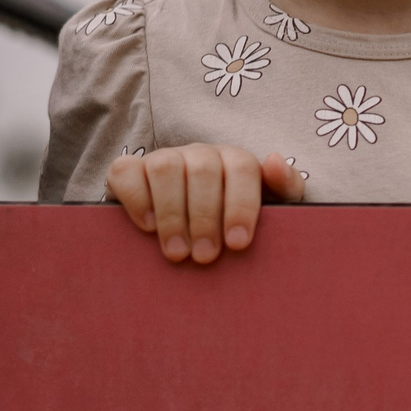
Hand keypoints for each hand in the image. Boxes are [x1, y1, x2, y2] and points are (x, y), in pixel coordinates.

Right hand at [108, 145, 306, 264]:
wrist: (188, 235)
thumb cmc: (233, 224)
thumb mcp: (270, 210)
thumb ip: (285, 188)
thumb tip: (274, 161)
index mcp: (235, 161)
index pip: (241, 168)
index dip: (241, 205)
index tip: (238, 243)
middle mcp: (199, 155)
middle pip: (203, 169)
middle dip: (205, 217)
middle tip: (205, 256)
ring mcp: (163, 159)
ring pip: (166, 167)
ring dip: (172, 213)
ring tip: (178, 252)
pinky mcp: (129, 170)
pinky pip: (125, 172)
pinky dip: (136, 198)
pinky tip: (148, 227)